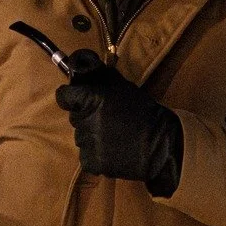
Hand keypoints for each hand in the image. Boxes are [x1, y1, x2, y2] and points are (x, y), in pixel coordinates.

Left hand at [55, 52, 183, 195]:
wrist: (160, 145)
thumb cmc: (144, 113)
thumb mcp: (124, 88)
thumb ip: (103, 79)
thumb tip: (86, 64)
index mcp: (92, 99)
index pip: (64, 96)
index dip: (69, 97)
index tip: (74, 99)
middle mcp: (86, 120)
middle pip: (75, 117)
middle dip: (86, 117)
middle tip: (107, 120)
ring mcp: (88, 142)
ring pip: (81, 137)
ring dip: (92, 136)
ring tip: (113, 138)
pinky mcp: (91, 162)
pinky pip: (87, 156)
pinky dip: (97, 155)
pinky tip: (113, 151)